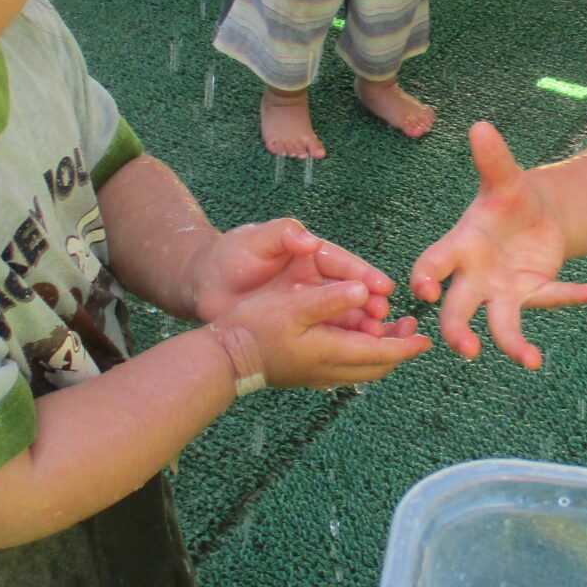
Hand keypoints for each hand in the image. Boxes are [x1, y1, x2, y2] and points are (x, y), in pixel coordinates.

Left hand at [191, 217, 398, 334]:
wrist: (202, 284)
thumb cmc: (231, 254)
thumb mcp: (256, 238)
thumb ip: (284, 233)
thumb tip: (311, 241)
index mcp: (312, 256)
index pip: (345, 265)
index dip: (365, 275)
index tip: (383, 287)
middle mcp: (315, 281)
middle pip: (351, 293)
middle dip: (370, 304)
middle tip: (384, 316)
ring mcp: (308, 305)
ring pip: (342, 316)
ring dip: (361, 327)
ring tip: (378, 337)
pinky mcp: (298, 326)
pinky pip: (324, 335)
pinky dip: (341, 342)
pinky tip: (355, 354)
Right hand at [211, 278, 430, 390]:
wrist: (224, 359)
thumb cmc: (255, 328)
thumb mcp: (293, 306)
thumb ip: (331, 299)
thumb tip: (364, 290)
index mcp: (331, 353)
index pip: (382, 354)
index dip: (406, 345)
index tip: (426, 337)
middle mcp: (329, 371)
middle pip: (377, 366)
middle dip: (398, 348)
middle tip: (410, 327)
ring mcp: (318, 376)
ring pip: (362, 369)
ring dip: (380, 351)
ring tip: (387, 327)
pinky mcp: (307, 374)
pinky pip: (346, 368)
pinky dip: (361, 354)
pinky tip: (356, 336)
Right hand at [409, 122, 586, 367]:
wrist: (536, 212)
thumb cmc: (508, 197)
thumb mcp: (504, 178)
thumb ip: (493, 159)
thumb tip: (481, 126)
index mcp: (459, 246)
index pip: (433, 264)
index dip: (425, 278)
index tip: (424, 291)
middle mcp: (475, 277)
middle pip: (458, 310)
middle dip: (458, 330)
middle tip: (466, 348)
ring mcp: (502, 291)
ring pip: (500, 325)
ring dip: (513, 344)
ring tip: (532, 360)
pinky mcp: (531, 294)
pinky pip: (550, 298)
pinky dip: (572, 295)